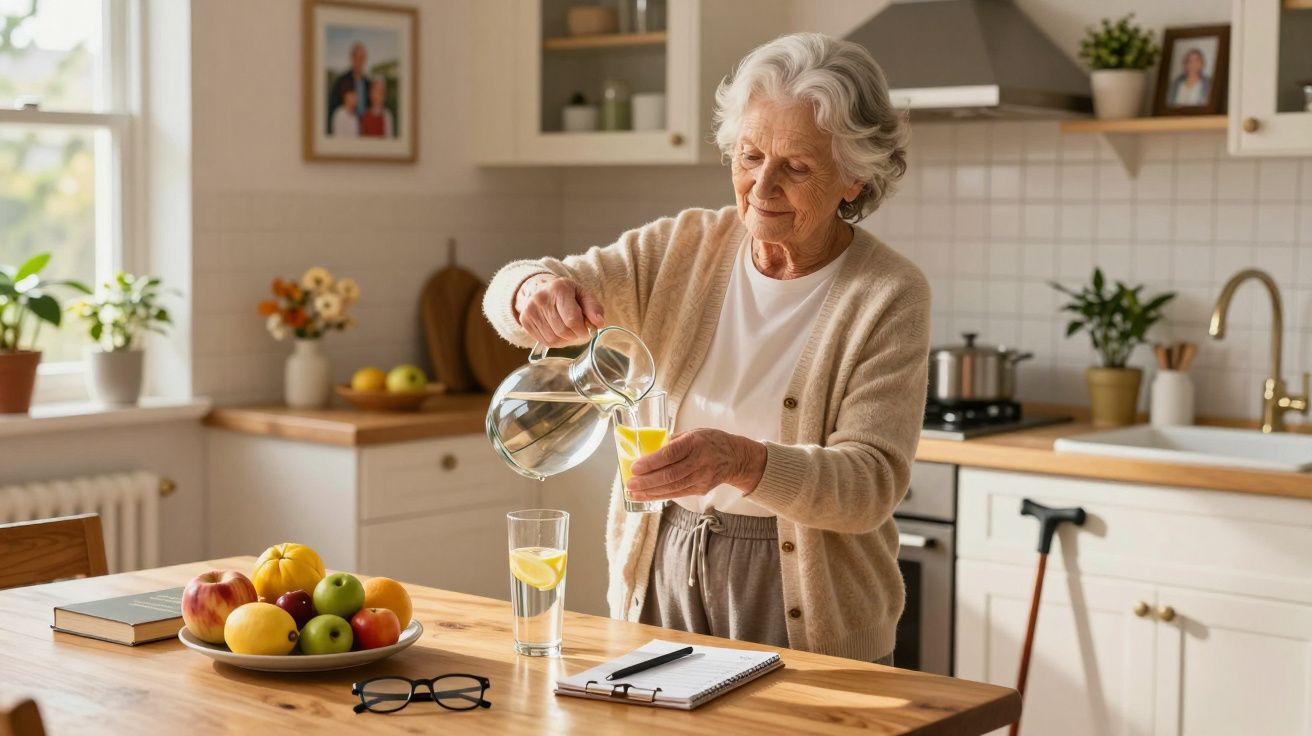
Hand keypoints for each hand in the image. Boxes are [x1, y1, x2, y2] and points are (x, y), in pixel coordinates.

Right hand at [514, 274, 604, 346]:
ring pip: (554, 339)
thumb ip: (594, 308)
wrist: (541, 289)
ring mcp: (530, 310)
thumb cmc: (567, 294)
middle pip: (563, 331)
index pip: (572, 320)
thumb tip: (599, 323)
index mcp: (558, 289)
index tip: (585, 328)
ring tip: (567, 328)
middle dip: (574, 335)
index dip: (582, 329)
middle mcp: (541, 298)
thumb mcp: (583, 294)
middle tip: (577, 329)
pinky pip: (545, 341)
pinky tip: (557, 331)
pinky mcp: (525, 321)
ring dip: (565, 339)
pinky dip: (556, 341)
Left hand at [626, 429, 766, 500]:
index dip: (651, 462)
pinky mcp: (701, 489)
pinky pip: (678, 493)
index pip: (670, 454)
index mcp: (695, 442)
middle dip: (647, 481)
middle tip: (630, 483)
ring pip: (673, 487)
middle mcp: (700, 461)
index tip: (635, 467)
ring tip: (633, 492)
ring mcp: (702, 477)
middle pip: (670, 474)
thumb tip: (648, 450)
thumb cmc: (711, 441)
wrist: (736, 457)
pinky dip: (660, 495)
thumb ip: (673, 441)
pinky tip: (647, 495)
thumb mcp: (693, 433)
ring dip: (651, 491)